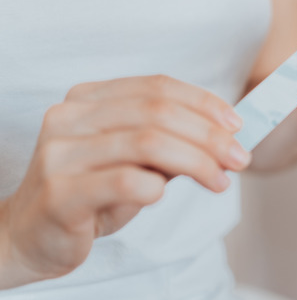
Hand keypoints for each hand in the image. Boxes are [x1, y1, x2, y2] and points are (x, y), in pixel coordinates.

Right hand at [0, 75, 249, 287]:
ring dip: (196, 161)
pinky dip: (156, 186)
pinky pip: (124, 180)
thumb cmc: (91, 193)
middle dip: (209, 135)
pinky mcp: (60, 192)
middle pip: (157, 112)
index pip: (157, 87)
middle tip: (240, 158)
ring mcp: (60, 153)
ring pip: (147, 142)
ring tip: (220, 181)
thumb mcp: (133, 160)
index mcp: (88, 99)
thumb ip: (170, 143)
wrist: (30, 236)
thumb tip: (226, 137)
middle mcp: (70, 117)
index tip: (236, 124)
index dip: (203, 102)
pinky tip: (164, 196)